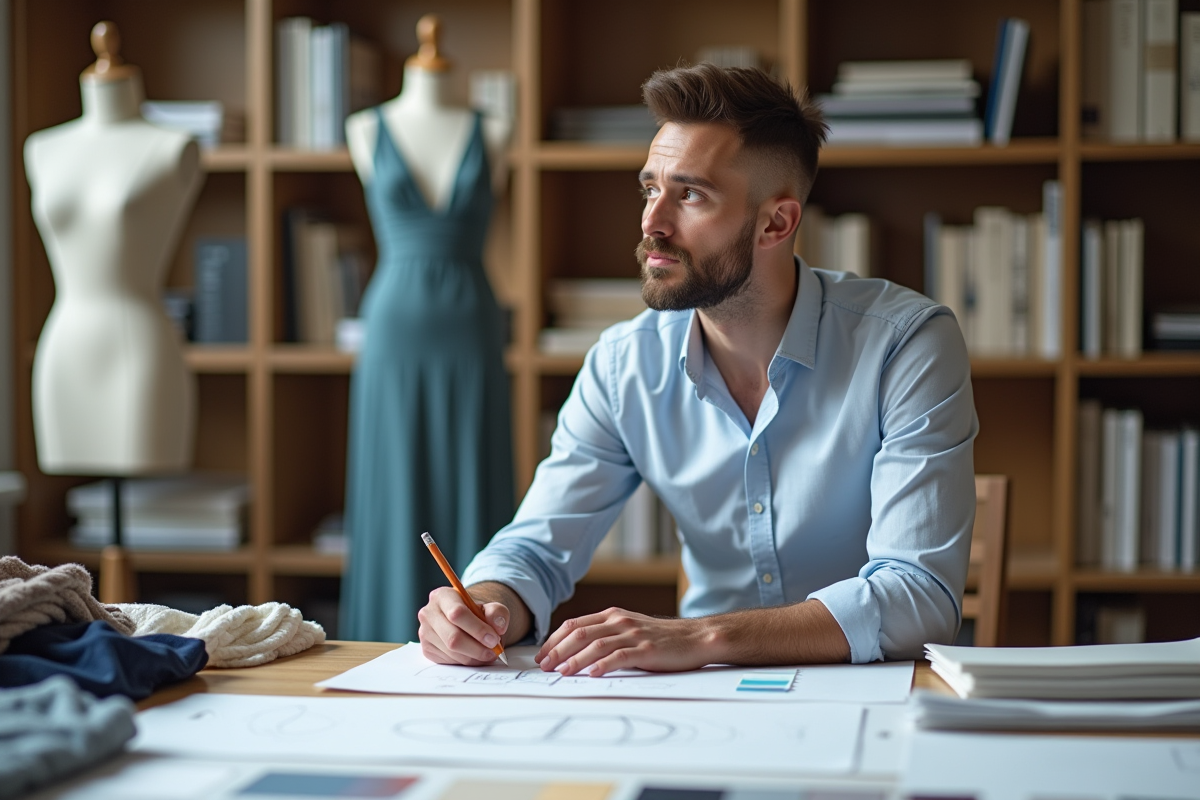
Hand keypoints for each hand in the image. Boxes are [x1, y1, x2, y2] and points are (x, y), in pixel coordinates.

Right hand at [417, 586, 508, 665]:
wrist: (466, 620)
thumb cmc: (477, 613)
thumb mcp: (491, 607)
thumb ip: (497, 613)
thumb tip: (499, 626)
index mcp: (442, 596)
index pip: (457, 613)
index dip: (477, 629)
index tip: (494, 639)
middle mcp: (429, 613)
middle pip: (452, 637)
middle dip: (477, 648)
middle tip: (493, 652)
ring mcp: (425, 632)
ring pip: (451, 652)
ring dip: (473, 657)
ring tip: (487, 654)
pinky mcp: (426, 649)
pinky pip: (448, 661)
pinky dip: (466, 661)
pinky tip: (474, 655)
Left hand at [535, 607, 713, 676]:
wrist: (694, 638)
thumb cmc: (660, 638)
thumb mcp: (628, 629)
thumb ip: (606, 635)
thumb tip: (575, 651)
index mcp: (612, 615)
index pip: (574, 624)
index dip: (554, 640)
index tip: (541, 655)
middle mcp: (619, 621)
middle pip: (580, 633)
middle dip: (558, 650)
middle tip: (544, 666)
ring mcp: (632, 634)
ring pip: (596, 644)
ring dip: (575, 659)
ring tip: (561, 672)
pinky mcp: (646, 650)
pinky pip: (620, 656)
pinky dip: (604, 665)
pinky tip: (592, 674)